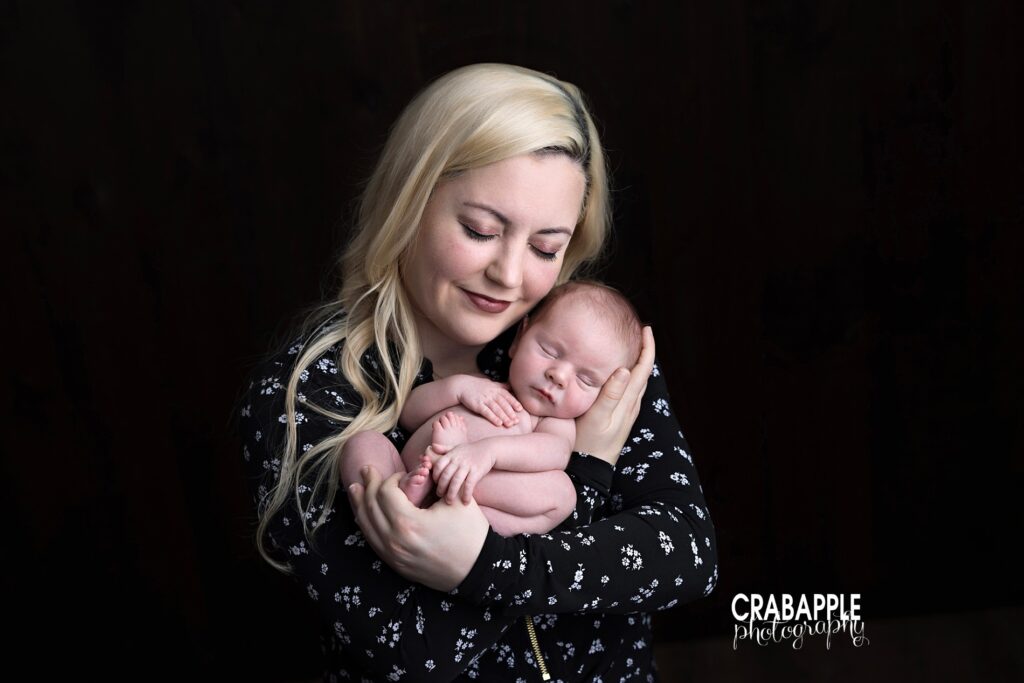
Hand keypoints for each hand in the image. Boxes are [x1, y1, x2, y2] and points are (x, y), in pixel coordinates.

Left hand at [347, 466, 489, 590]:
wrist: (478, 570)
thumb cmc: (470, 532)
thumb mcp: (455, 499)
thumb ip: (435, 477)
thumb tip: (423, 457)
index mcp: (408, 523)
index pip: (385, 492)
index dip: (392, 478)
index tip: (405, 474)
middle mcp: (394, 541)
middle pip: (370, 506)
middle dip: (368, 484)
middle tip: (366, 469)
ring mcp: (392, 556)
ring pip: (366, 525)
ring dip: (359, 503)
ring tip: (355, 488)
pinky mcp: (395, 565)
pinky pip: (372, 541)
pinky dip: (366, 524)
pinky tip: (362, 514)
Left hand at [431, 441, 495, 503]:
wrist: (489, 448)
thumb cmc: (470, 450)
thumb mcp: (456, 447)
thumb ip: (444, 448)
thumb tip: (432, 447)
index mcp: (451, 455)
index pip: (438, 466)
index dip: (435, 476)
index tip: (436, 483)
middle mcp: (458, 460)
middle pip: (445, 476)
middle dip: (441, 487)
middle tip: (439, 495)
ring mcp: (467, 466)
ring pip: (455, 482)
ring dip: (451, 494)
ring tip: (449, 502)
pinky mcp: (476, 472)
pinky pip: (469, 485)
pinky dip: (466, 494)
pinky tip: (465, 502)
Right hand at [455, 376, 521, 426]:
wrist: (461, 385)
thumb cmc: (477, 386)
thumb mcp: (490, 384)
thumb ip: (501, 386)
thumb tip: (511, 386)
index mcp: (496, 389)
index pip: (507, 396)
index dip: (514, 402)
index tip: (520, 409)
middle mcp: (491, 394)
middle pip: (503, 404)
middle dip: (510, 412)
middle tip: (517, 421)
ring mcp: (484, 399)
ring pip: (496, 409)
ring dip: (504, 417)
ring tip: (510, 424)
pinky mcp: (477, 405)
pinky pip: (486, 412)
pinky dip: (493, 417)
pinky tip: (498, 423)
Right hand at [574, 326, 655, 464]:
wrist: (590, 470)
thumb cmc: (589, 444)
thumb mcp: (597, 418)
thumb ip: (611, 394)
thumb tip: (625, 369)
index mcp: (627, 400)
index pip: (644, 368)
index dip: (647, 347)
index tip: (645, 329)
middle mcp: (631, 404)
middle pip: (644, 372)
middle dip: (643, 350)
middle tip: (637, 330)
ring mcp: (626, 411)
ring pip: (637, 380)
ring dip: (637, 361)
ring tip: (630, 345)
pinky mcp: (619, 416)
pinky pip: (629, 389)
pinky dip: (629, 374)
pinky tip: (618, 372)